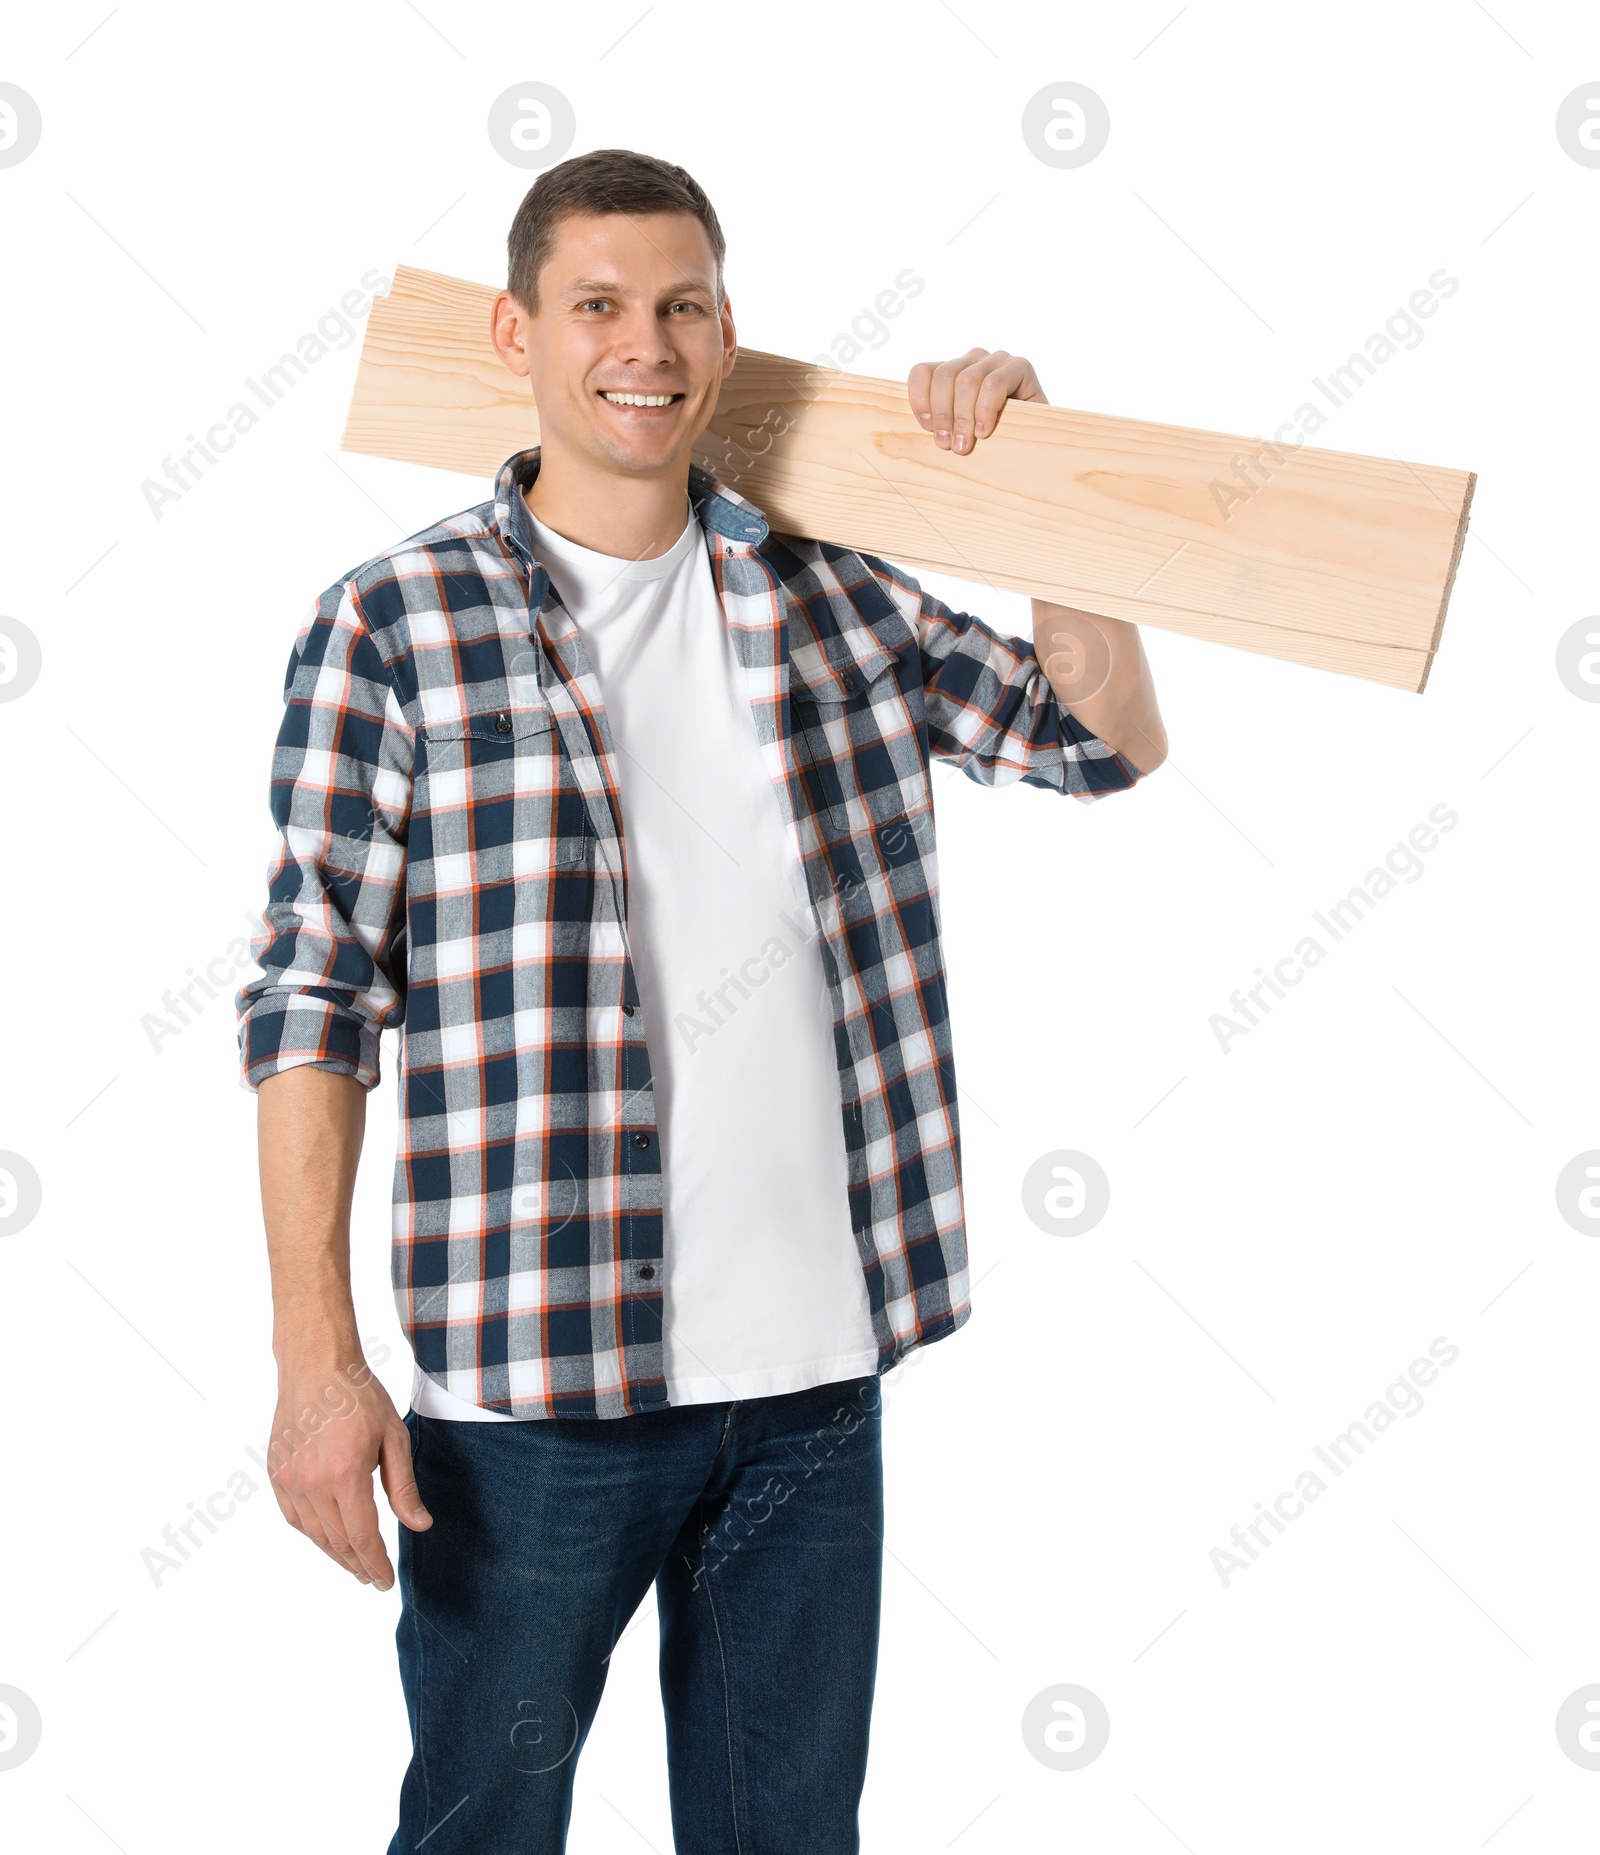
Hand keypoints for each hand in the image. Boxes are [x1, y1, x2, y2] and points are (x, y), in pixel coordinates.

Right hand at [264, 1351, 431, 1589]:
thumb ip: (404, 1486)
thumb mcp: (394, 1437)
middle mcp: (311, 1483)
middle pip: (337, 1541)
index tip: (385, 1581)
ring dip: (334, 1554)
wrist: (315, 1366)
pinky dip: (312, 1532)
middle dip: (357, 1565)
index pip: (362, 1537)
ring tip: (354, 1564)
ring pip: (313, 1534)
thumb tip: (420, 1525)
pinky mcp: (276, 1473)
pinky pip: (293, 1516)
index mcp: (345, 1475)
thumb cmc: (359, 1396)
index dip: (375, 1564)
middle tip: (372, 1578)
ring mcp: (289, 1479)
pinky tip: (326, 1537)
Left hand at [907, 347, 1047, 454]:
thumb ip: (939, 426)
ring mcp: (996, 361)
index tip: (926, 428)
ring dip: (963, 417)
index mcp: (952, 371)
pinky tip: (985, 432)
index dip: (919, 399)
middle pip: (944, 376)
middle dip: (943, 414)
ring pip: (966, 380)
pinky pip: (994, 383)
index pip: (923, 372)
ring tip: (964, 446)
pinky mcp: (1019, 367)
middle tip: (946, 445)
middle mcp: (973, 360)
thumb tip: (909, 439)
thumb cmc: (993, 442)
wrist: (1037, 446)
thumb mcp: (958, 433)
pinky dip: (985, 410)